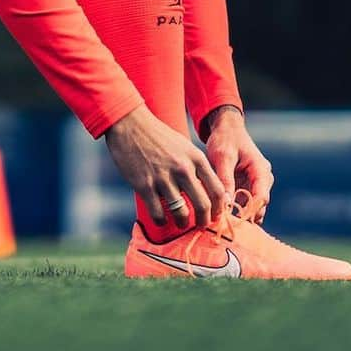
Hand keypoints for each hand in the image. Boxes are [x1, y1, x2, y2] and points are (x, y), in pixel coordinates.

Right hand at [105, 105, 228, 229]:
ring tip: (180, 223)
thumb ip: (197, 166)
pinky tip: (161, 218)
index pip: (217, 190)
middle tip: (200, 225)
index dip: (219, 208)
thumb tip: (207, 191)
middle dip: (204, 220)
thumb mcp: (185, 147)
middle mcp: (183, 169)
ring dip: (182, 223)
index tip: (215, 215)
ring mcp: (163, 178)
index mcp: (196, 158)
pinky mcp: (145, 185)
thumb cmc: (159, 137)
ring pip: (181, 213)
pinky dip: (161, 221)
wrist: (131, 125)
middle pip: (203, 205)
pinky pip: (158, 213)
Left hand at [203, 106, 273, 222]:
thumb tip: (227, 204)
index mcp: (261, 170)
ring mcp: (256, 183)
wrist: (226, 129)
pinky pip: (244, 202)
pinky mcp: (247, 186)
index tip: (235, 222)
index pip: (261, 197)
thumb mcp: (223, 157)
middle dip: (245, 217)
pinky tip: (223, 217)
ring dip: (240, 215)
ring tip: (224, 225)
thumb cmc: (225, 139)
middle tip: (228, 228)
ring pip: (252, 206)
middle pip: (258, 205)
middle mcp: (263, 179)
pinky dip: (236, 209)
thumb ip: (225, 179)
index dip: (250, 211)